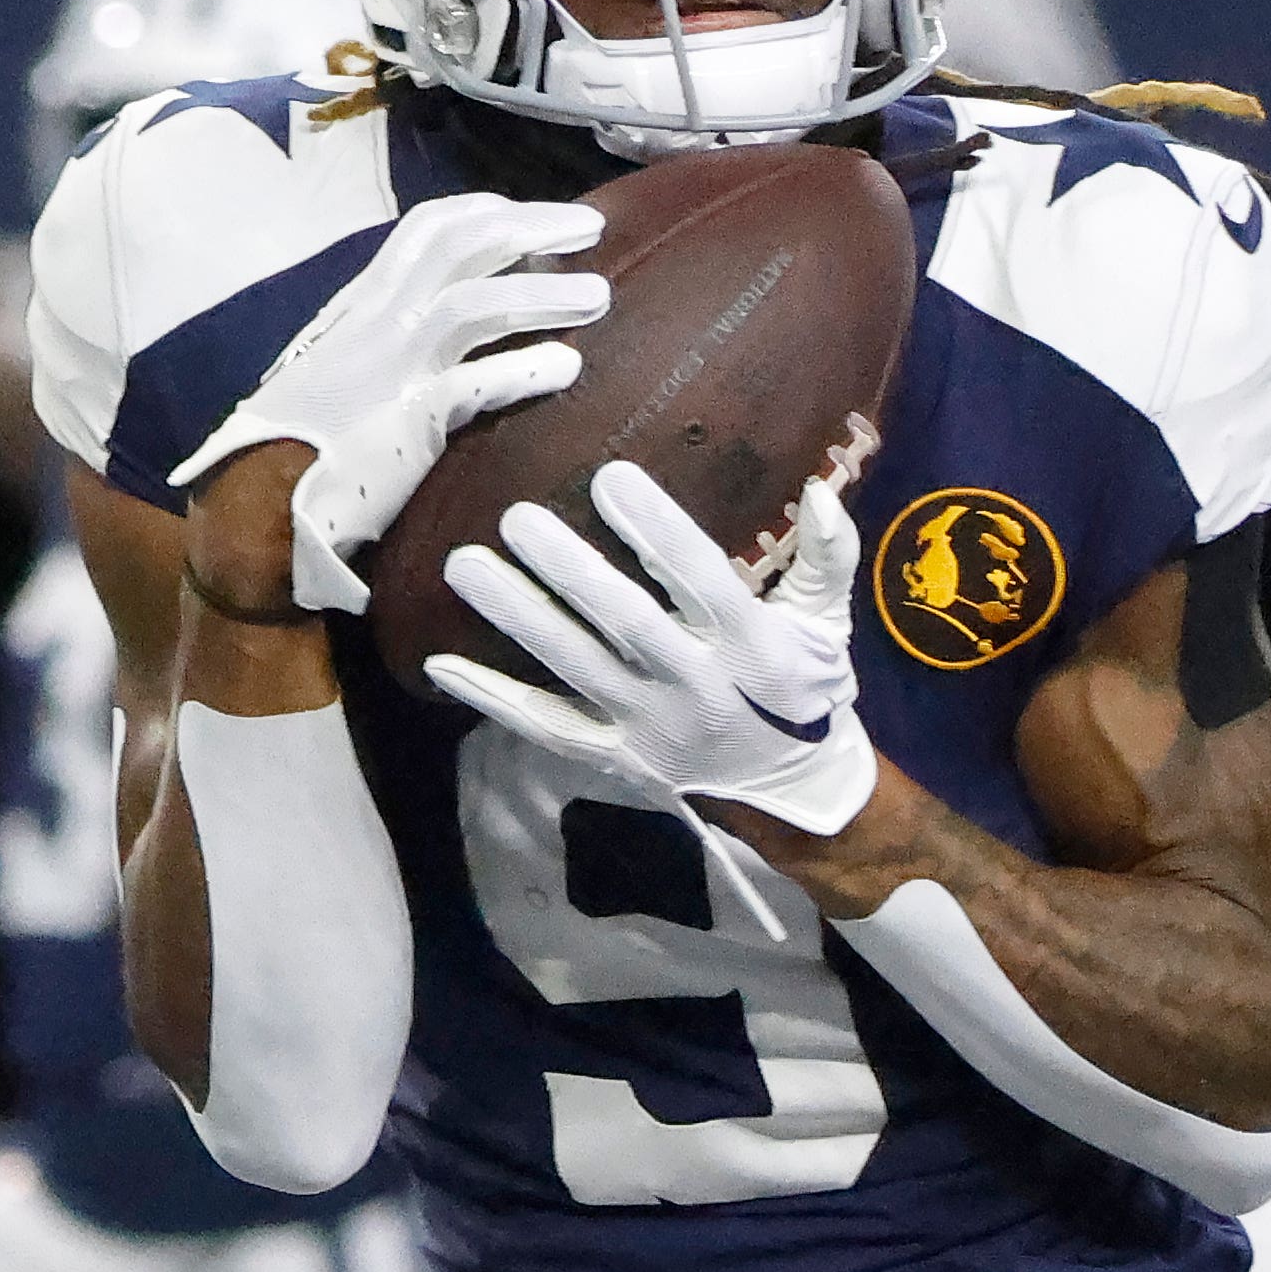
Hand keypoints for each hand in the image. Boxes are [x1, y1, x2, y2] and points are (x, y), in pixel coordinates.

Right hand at [170, 191, 604, 618]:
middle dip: (531, 225)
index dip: (484, 211)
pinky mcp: (405, 420)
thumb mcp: (347, 374)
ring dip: (543, 292)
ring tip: (600, 294)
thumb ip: (395, 344)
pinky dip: (525, 370)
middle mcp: (375, 322)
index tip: (530, 212)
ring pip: (474, 303)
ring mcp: (389, 367)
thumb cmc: (307, 446)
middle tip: (592, 224)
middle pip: (460, 247)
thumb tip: (456, 332)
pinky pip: (475, 383)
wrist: (257, 505)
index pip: (425, 231)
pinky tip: (567, 368)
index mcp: (361, 306)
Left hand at [430, 459, 880, 840]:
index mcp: (752, 646)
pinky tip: (442, 664)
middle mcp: (698, 686)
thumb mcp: (829, 625)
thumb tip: (821, 491)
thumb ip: (827, 558)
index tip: (612, 477)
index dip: (658, 529)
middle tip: (516, 518)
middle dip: (570, 573)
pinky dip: (495, 699)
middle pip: (627, 625)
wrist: (794, 794)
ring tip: (465, 566)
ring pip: (576, 669)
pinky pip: (549, 728)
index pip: (701, 578)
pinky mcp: (617, 757)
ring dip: (519, 618)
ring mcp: (651, 727)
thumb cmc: (804, 691)